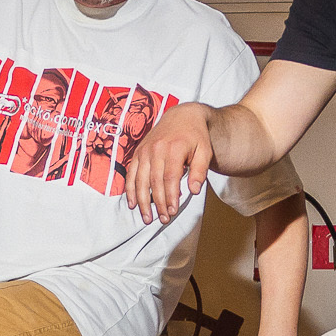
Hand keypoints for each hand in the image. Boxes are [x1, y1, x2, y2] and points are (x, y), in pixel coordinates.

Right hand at [125, 103, 212, 223]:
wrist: (182, 116)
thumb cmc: (196, 136)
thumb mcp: (205, 151)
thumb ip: (200, 171)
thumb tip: (194, 191)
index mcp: (173, 148)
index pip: (170, 178)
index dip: (170, 197)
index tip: (172, 212)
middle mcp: (156, 149)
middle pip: (154, 182)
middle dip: (158, 203)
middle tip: (163, 219)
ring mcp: (144, 151)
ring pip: (140, 180)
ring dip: (142, 201)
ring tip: (147, 218)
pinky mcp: (138, 153)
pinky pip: (131, 174)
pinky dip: (130, 190)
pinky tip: (132, 204)